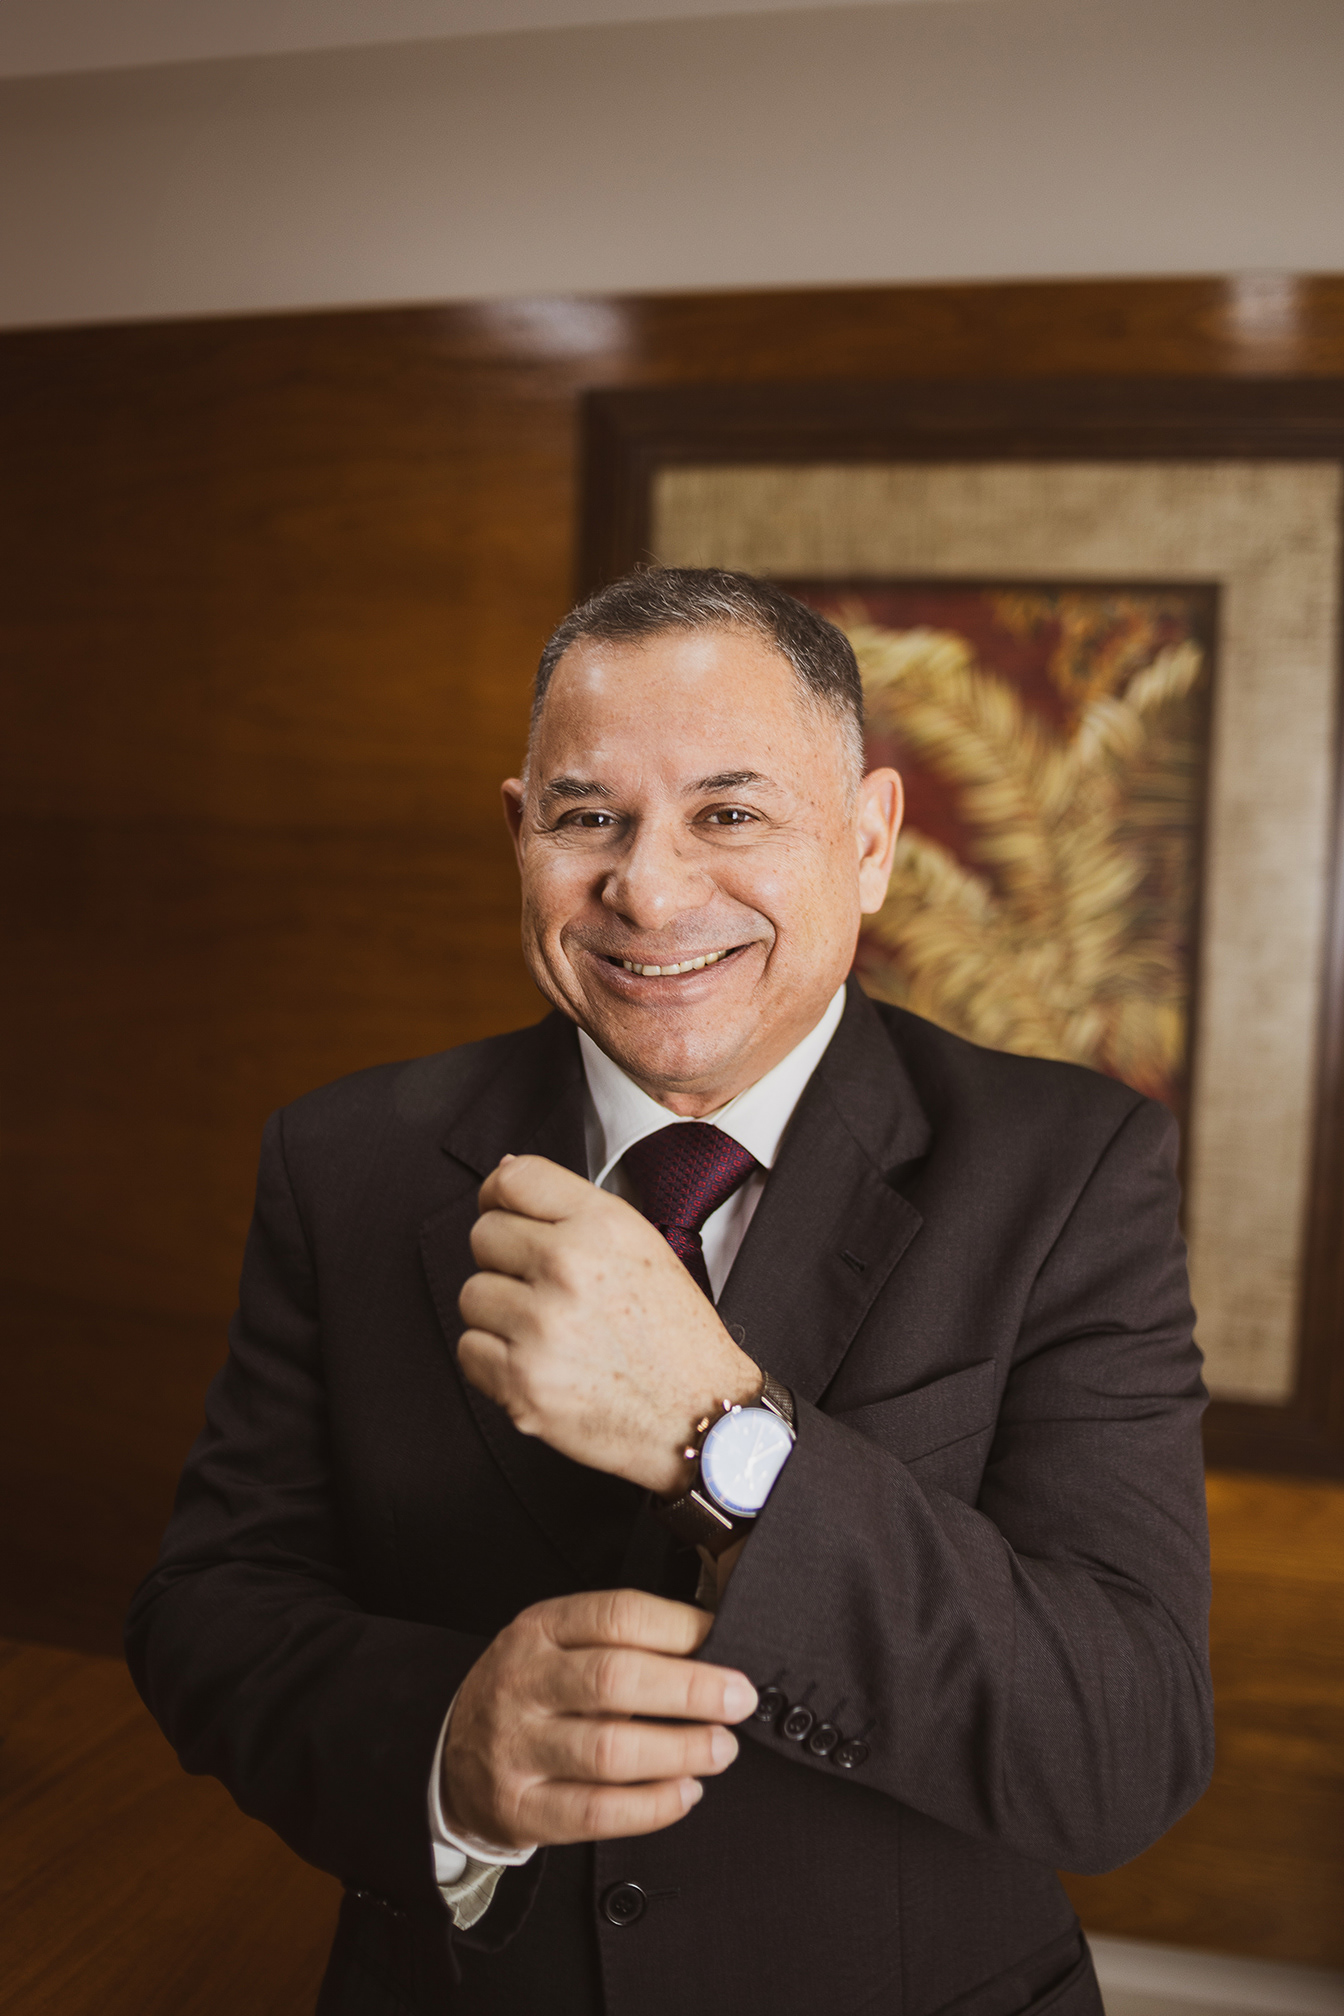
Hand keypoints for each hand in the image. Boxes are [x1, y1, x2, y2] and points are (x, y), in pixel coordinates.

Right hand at [440, 1589, 757, 1847]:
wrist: (450, 1756)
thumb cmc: (529, 1692)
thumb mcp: (558, 1643)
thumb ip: (620, 1641)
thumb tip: (711, 1644)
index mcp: (539, 1629)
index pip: (616, 1616)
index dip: (680, 1626)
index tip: (723, 1638)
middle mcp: (523, 1682)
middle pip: (615, 1680)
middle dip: (691, 1690)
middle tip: (738, 1699)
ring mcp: (517, 1748)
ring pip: (609, 1750)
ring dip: (679, 1750)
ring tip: (720, 1749)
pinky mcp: (521, 1808)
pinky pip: (596, 1813)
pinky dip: (652, 1806)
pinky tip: (685, 1792)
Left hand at [458, 1155, 760, 1492]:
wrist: (699, 1417)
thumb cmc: (674, 1335)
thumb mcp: (641, 1246)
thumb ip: (573, 1209)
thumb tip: (504, 1171)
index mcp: (602, 1226)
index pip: (512, 1180)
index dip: (497, 1195)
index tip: (502, 1212)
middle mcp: (568, 1268)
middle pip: (483, 1235)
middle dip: (504, 1259)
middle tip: (541, 1286)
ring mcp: (541, 1327)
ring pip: (472, 1295)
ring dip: (499, 1313)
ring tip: (546, 1330)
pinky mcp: (521, 1382)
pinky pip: (468, 1350)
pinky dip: (493, 1359)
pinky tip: (536, 1362)